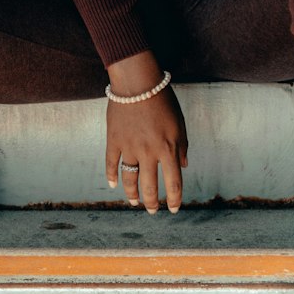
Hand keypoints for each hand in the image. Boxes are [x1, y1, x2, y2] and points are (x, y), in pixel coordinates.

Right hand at [105, 86, 187, 213]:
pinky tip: (114, 185)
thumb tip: (183, 167)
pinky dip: (111, 176)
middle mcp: (148, 152)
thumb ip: (182, 147)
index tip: (174, 209)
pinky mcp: (113, 140)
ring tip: (135, 202)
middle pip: (150, 187)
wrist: (137, 82)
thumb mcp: (180, 123)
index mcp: (168, 149)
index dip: (175, 200)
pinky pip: (110, 163)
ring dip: (132, 194)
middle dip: (152, 203)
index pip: (174, 183)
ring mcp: (129, 147)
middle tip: (153, 211)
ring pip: (129, 180)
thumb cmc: (162, 100)